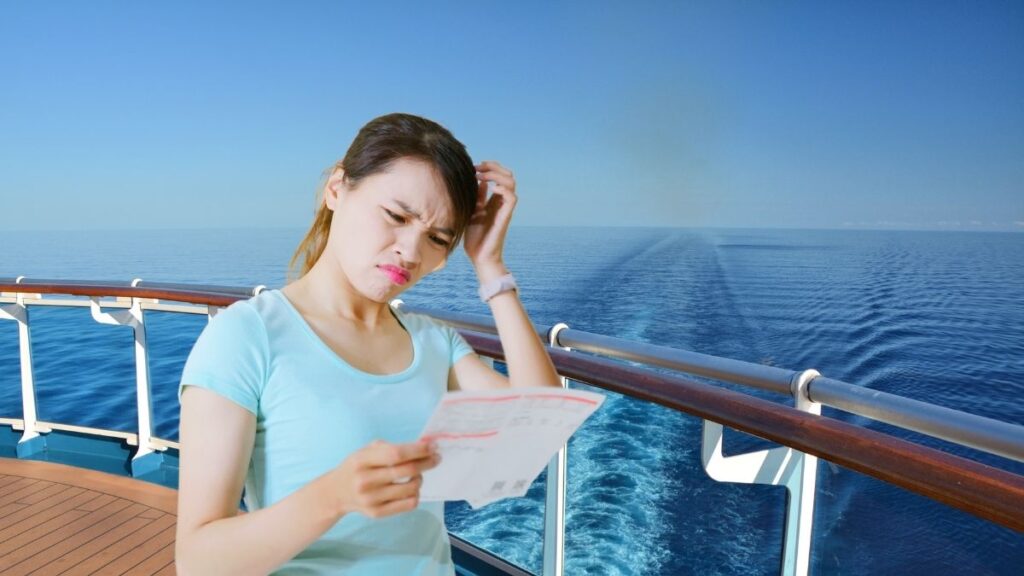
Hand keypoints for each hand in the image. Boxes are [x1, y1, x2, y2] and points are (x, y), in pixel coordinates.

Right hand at [328, 439, 440, 518]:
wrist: (336, 493)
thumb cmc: (358, 467)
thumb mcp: (366, 451)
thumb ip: (391, 448)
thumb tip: (423, 447)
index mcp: (361, 460)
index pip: (396, 454)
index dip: (418, 450)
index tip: (433, 446)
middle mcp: (365, 480)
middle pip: (407, 471)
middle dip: (427, 462)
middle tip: (436, 458)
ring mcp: (370, 499)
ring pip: (411, 488)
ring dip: (420, 479)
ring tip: (417, 475)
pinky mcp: (376, 513)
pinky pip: (408, 504)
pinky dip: (415, 494)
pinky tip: (411, 489)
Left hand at [464, 160, 516, 275]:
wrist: (479, 256)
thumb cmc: (475, 237)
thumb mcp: (472, 212)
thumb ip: (477, 197)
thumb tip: (479, 181)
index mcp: (494, 200)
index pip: (499, 176)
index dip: (490, 167)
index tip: (474, 166)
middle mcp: (501, 202)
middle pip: (508, 175)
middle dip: (493, 166)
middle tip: (477, 167)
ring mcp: (504, 209)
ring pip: (511, 183)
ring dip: (497, 174)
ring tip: (482, 176)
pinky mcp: (505, 217)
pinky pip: (512, 198)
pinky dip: (503, 188)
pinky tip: (491, 188)